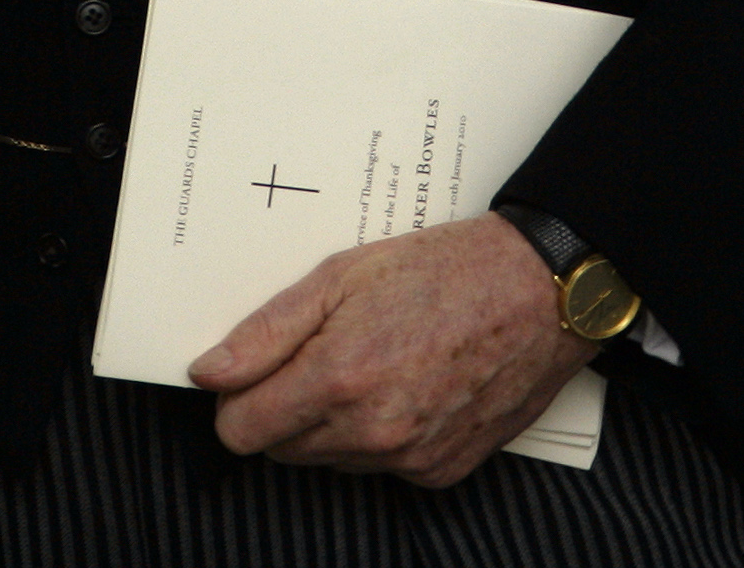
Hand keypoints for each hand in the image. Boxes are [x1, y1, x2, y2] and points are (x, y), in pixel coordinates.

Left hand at [191, 212, 596, 485]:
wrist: (536, 294)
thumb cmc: (438, 271)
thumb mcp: (337, 277)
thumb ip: (265, 332)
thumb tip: (208, 372)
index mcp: (339, 380)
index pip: (242, 431)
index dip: (234, 399)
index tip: (245, 371)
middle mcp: (373, 433)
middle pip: (281, 449)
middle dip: (280, 405)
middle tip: (313, 349)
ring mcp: (410, 459)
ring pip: (328, 459)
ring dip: (326, 421)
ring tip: (364, 357)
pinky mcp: (441, 472)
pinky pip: (377, 465)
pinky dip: (373, 433)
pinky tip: (400, 382)